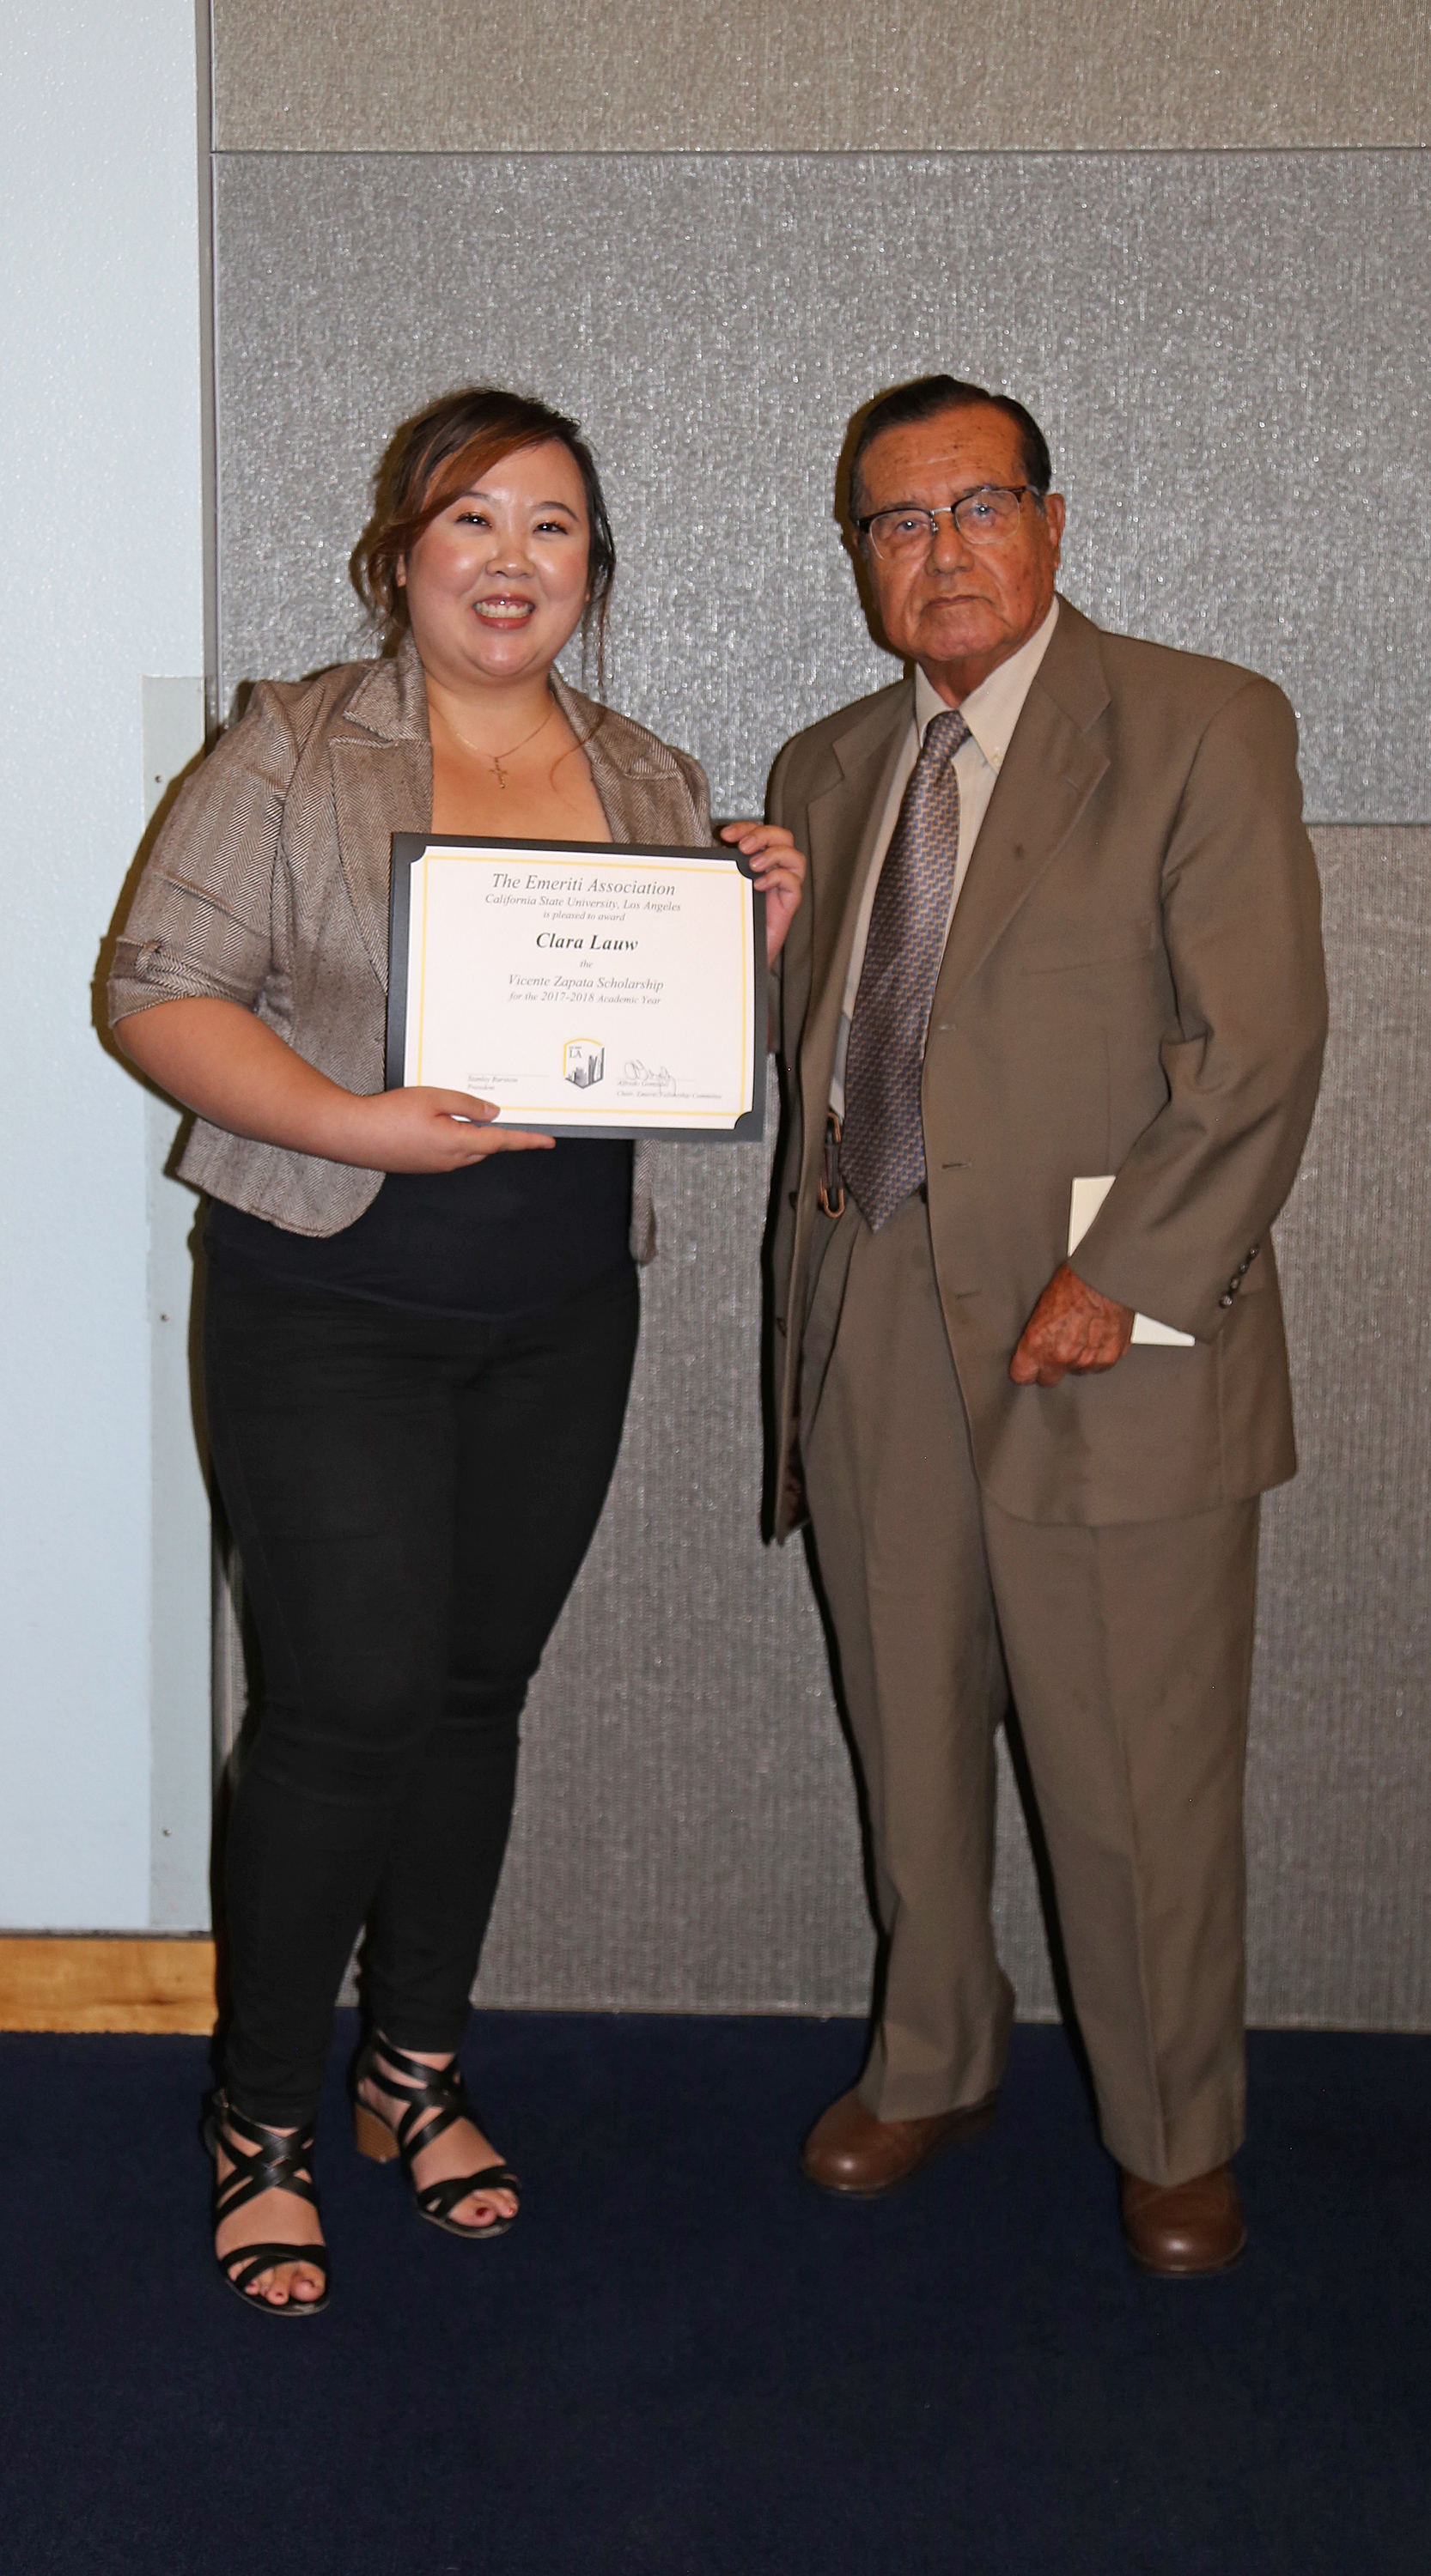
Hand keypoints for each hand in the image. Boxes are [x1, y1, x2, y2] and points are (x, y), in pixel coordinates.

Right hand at [338, 1087, 553, 1172]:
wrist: (352, 1135)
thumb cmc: (389, 1114)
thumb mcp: (433, 1097)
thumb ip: (467, 1104)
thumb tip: (492, 1113)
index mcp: (457, 1144)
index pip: (502, 1142)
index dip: (527, 1141)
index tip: (548, 1142)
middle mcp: (450, 1161)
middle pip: (486, 1147)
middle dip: (496, 1133)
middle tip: (504, 1114)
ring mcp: (435, 1167)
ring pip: (467, 1151)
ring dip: (472, 1135)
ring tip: (461, 1112)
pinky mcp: (422, 1166)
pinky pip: (449, 1153)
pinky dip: (454, 1139)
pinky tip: (439, 1123)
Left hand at [719, 822, 805, 962]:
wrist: (743, 948)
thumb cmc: (737, 916)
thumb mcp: (728, 885)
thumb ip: (727, 867)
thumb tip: (713, 852)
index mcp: (762, 858)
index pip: (760, 832)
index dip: (745, 827)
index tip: (726, 834)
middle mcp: (777, 868)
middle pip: (783, 836)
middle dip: (763, 835)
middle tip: (744, 846)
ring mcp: (786, 885)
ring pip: (795, 856)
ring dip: (774, 855)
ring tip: (754, 865)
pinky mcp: (791, 901)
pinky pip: (794, 883)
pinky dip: (777, 878)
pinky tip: (759, 885)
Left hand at [1009, 1262, 1133, 1387]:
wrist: (1105, 1276)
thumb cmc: (1073, 1282)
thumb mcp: (1041, 1307)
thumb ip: (1035, 1336)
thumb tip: (1031, 1349)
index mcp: (1039, 1343)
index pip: (1023, 1376)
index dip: (1026, 1369)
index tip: (1029, 1364)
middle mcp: (1062, 1356)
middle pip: (1049, 1380)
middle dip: (1050, 1367)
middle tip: (1056, 1347)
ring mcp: (1088, 1360)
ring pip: (1076, 1371)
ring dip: (1077, 1359)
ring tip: (1081, 1332)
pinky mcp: (1110, 1357)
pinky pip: (1099, 1365)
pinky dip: (1098, 1353)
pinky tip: (1097, 1333)